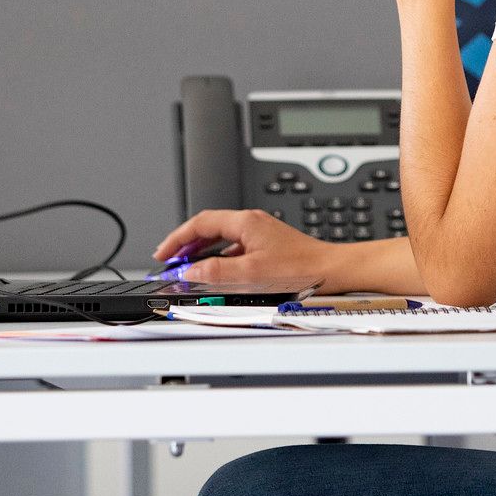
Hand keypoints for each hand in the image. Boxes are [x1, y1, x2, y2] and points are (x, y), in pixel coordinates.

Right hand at [153, 209, 345, 292]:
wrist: (331, 269)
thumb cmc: (300, 267)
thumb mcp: (251, 273)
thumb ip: (217, 272)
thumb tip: (190, 272)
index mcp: (245, 222)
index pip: (200, 223)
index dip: (177, 238)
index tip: (164, 253)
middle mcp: (252, 222)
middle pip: (209, 226)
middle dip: (186, 242)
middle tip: (170, 259)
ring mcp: (260, 231)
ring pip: (222, 236)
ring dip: (202, 249)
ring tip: (188, 265)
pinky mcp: (268, 243)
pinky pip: (235, 245)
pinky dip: (220, 256)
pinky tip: (218, 270)